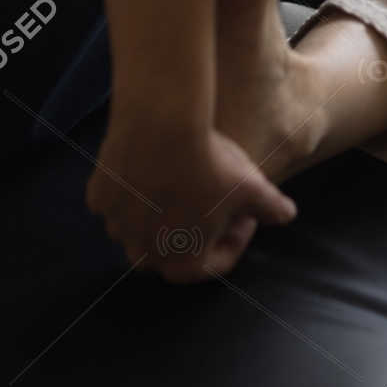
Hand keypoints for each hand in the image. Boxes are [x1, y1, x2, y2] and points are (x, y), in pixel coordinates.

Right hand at [85, 110, 296, 282]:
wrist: (163, 123)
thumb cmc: (212, 162)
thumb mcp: (251, 186)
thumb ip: (270, 207)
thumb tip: (287, 214)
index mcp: (183, 262)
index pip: (213, 263)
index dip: (236, 239)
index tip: (247, 214)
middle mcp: (144, 254)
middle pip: (171, 250)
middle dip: (193, 232)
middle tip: (209, 204)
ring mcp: (117, 226)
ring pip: (138, 227)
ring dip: (159, 212)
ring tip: (180, 182)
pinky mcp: (99, 198)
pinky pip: (117, 200)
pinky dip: (132, 191)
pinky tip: (152, 166)